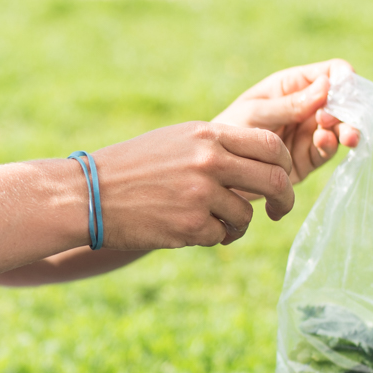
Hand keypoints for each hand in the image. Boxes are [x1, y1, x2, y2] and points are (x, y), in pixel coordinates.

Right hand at [92, 121, 296, 248]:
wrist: (88, 194)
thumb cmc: (132, 167)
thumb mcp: (176, 140)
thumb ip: (217, 147)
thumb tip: (261, 163)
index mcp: (207, 134)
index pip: (270, 145)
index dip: (283, 164)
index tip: (280, 179)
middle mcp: (208, 161)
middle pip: (273, 181)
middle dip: (284, 200)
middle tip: (278, 211)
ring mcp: (200, 194)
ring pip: (245, 215)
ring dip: (236, 225)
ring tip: (212, 224)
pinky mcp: (189, 226)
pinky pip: (220, 237)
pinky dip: (210, 237)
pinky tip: (187, 230)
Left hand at [212, 59, 359, 183]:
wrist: (216, 168)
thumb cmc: (229, 129)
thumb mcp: (256, 112)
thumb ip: (289, 104)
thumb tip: (327, 86)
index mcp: (293, 85)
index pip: (330, 73)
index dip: (343, 78)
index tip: (345, 88)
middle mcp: (307, 106)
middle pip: (342, 101)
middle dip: (348, 108)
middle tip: (333, 118)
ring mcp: (310, 131)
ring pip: (341, 126)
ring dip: (347, 129)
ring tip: (348, 136)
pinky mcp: (309, 156)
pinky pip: (328, 149)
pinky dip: (331, 145)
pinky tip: (323, 142)